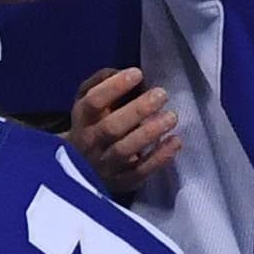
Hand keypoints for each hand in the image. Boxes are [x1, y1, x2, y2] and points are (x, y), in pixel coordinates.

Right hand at [63, 66, 182, 203]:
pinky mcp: (121, 181)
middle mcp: (90, 143)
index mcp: (82, 119)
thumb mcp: (87, 100)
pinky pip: (140, 172)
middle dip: (137, 110)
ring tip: (171, 116)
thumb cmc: (91, 124)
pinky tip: (175, 141)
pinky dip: (159, 157)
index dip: (114, 87)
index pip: (93, 102)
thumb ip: (101, 82)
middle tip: (161, 94)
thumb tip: (122, 72)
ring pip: (125, 150)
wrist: (78, 166)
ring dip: (149, 133)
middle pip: (111, 128)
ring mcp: (104, 165)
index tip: (137, 73)